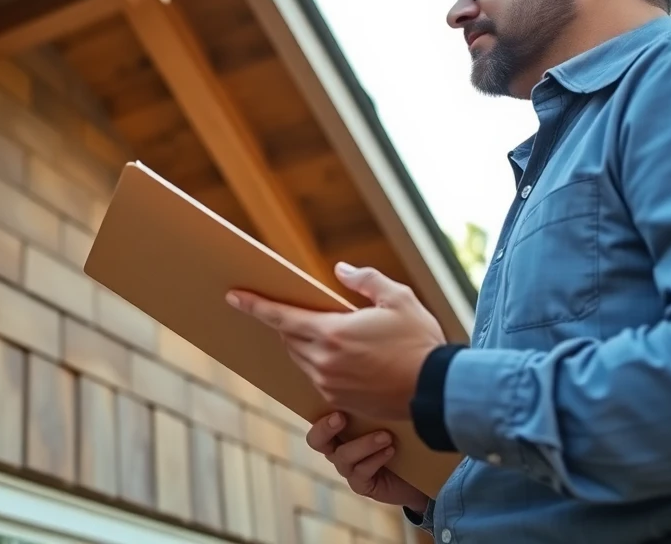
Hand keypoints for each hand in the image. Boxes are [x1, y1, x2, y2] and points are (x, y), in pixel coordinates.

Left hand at [226, 262, 445, 419]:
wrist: (437, 392)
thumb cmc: (419, 342)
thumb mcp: (398, 298)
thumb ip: (365, 280)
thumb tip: (340, 269)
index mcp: (332, 333)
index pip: (280, 318)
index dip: (254, 306)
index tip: (233, 296)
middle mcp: (324, 361)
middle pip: (289, 338)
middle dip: (290, 322)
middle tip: (302, 310)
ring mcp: (329, 384)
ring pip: (301, 358)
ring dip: (305, 343)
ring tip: (331, 332)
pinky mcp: (339, 401)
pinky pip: (317, 377)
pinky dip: (320, 363)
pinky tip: (343, 357)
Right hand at [308, 410, 429, 510]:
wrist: (419, 474)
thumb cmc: (401, 438)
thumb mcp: (387, 417)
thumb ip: (375, 404)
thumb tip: (375, 382)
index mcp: (338, 430)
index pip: (317, 419)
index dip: (319, 413)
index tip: (336, 406)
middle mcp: (338, 448)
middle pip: (316, 441)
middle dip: (325, 428)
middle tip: (341, 418)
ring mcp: (348, 468)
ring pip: (343, 456)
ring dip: (364, 444)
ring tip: (386, 436)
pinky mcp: (360, 485)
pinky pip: (361, 472)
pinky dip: (376, 459)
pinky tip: (390, 451)